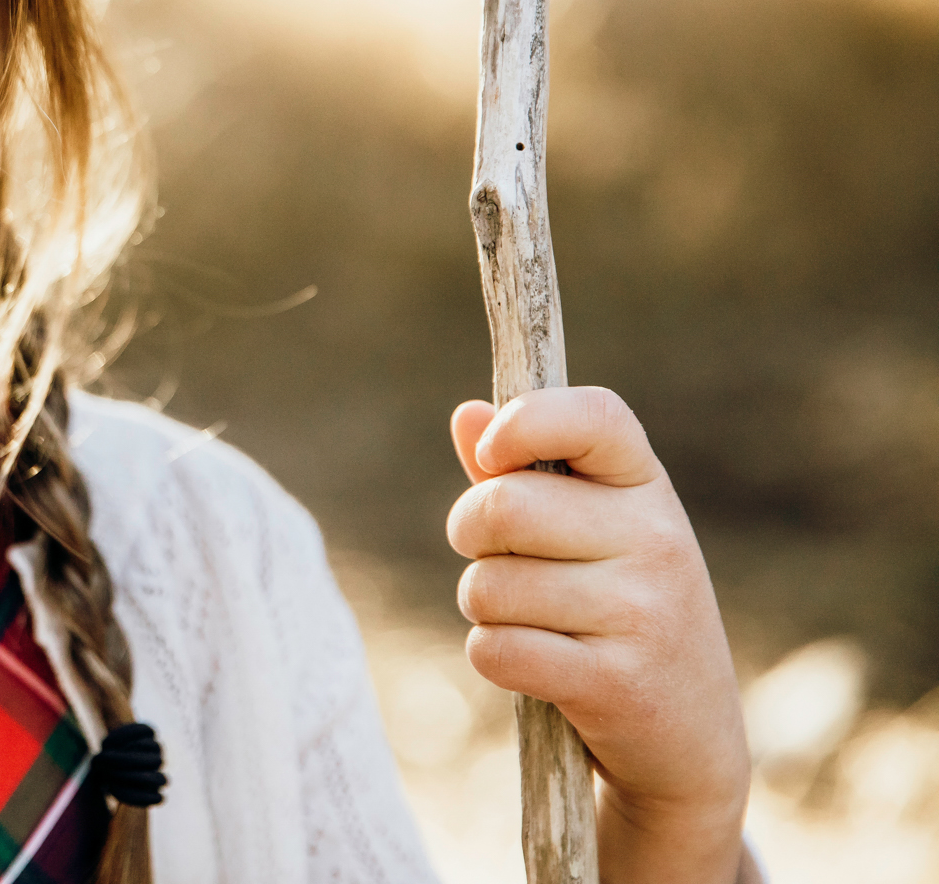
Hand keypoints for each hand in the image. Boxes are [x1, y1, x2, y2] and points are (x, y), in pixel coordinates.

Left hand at [447, 387, 752, 883]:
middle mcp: (657, 540)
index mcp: (648, 487)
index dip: (524, 421)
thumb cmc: (620, 615)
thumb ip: (523, 475)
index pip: (592, 415)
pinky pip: (495, 649)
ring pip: (487, 585)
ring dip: (484, 609)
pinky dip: (494, 658)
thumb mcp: (592, 534)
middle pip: (502, 507)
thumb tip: (467, 416)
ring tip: (533, 624)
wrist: (690, 741)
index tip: (493, 456)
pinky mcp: (616, 682)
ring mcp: (643, 612)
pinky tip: (537, 667)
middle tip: (499, 563)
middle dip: (470, 537)